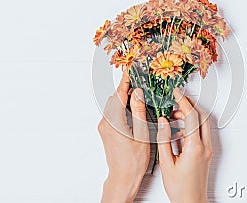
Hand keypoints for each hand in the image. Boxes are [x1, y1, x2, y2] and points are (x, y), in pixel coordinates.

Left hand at [98, 73, 149, 202]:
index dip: (126, 80)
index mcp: (114, 122)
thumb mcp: (142, 134)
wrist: (122, 177)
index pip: (119, 94)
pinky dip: (122, 106)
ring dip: (124, 97)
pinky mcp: (106, 130)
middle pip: (115, 98)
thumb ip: (139, 111)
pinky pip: (113, 112)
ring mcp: (104, 127)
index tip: (130, 69)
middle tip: (139, 80)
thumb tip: (138, 93)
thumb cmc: (133, 161)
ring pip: (113, 104)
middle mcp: (105, 123)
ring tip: (138, 92)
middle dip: (126, 88)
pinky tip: (133, 107)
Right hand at [157, 88, 212, 202]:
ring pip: (203, 123)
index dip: (183, 101)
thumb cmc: (179, 188)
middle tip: (177, 98)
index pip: (191, 117)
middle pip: (202, 116)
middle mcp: (204, 146)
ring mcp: (207, 149)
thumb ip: (164, 139)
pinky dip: (191, 125)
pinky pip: (201, 132)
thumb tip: (162, 121)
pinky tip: (179, 128)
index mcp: (194, 148)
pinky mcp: (206, 153)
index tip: (176, 93)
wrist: (191, 202)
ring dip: (191, 114)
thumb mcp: (166, 163)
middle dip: (190, 104)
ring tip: (174, 114)